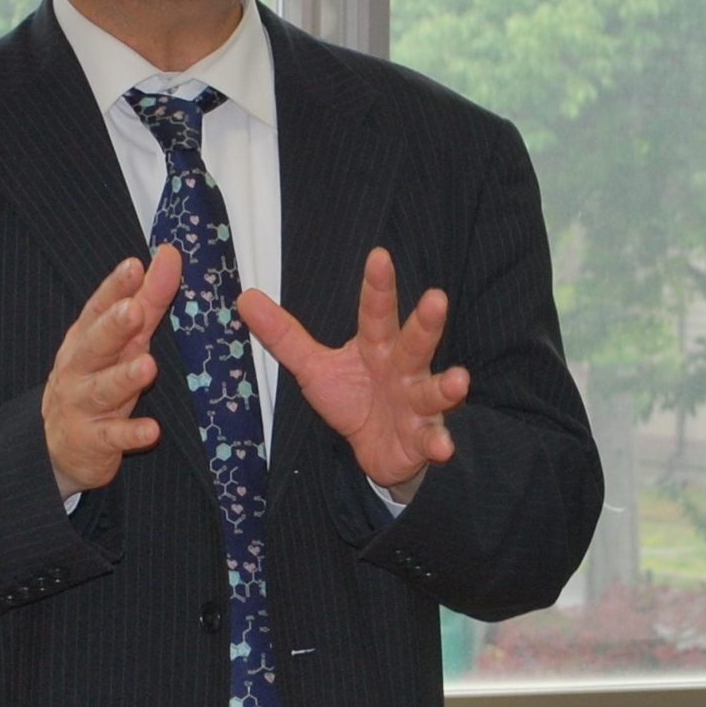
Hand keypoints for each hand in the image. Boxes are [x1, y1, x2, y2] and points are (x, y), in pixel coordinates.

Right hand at [43, 245, 179, 498]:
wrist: (59, 446)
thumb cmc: (95, 381)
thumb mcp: (121, 340)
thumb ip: (147, 298)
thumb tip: (170, 255)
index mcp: (85, 339)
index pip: (99, 308)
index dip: (115, 287)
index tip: (134, 265)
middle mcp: (78, 369)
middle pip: (95, 345)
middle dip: (114, 327)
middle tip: (134, 310)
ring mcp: (82, 405)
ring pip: (102, 390)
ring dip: (123, 378)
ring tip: (147, 367)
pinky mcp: (92, 441)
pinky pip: (113, 437)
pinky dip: (131, 434)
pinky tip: (152, 430)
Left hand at [239, 247, 466, 499]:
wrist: (378, 450)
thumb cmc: (353, 399)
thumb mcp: (314, 367)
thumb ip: (284, 335)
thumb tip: (244, 298)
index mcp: (376, 346)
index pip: (375, 312)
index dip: (377, 286)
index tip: (379, 256)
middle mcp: (402, 368)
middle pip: (414, 342)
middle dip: (426, 323)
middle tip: (436, 298)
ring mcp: (417, 402)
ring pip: (433, 389)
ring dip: (446, 385)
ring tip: (460, 379)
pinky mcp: (423, 436)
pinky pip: (432, 438)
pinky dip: (439, 443)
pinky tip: (444, 446)